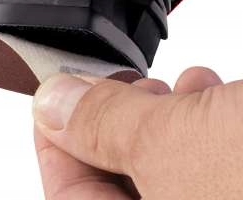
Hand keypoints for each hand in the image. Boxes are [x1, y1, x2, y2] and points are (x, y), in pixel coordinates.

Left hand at [32, 68, 242, 198]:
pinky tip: (204, 91)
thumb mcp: (169, 142)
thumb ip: (103, 123)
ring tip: (166, 87)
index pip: (69, 196)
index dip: (53, 143)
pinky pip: (203, 154)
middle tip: (115, 88)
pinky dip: (198, 117)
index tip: (52, 101)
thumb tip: (54, 102)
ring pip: (163, 160)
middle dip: (112, 121)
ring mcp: (215, 199)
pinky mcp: (237, 179)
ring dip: (159, 112)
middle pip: (118, 175)